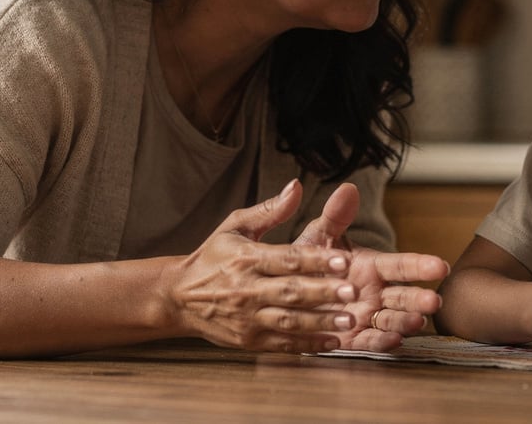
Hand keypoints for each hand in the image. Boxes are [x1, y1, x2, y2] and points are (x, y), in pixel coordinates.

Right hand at [167, 179, 360, 353]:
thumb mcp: (234, 226)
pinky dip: (307, 344)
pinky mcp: (248, 340)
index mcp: (247, 258)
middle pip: (290, 291)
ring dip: (320, 321)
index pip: (286, 259)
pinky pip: (282, 344)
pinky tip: (331, 342)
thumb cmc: (213, 257)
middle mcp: (247, 289)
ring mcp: (247, 318)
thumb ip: (269, 210)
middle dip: (322, 292)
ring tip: (348, 319)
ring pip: (288, 320)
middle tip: (352, 291)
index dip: (315, 259)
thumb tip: (296, 187)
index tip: (343, 259)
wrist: (178, 298)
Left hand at [293, 182, 448, 351]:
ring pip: (392, 320)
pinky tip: (394, 340)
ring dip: (406, 321)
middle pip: (403, 296)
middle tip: (434, 300)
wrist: (286, 291)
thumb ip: (336, 216)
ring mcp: (366, 316)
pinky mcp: (352, 338)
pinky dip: (382, 342)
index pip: (401, 265)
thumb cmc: (307, 260)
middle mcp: (375, 292)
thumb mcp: (319, 235)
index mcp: (372, 266)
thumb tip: (348, 189)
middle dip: (419, 299)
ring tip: (418, 321)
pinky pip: (370, 341)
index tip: (441, 266)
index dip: (421, 266)